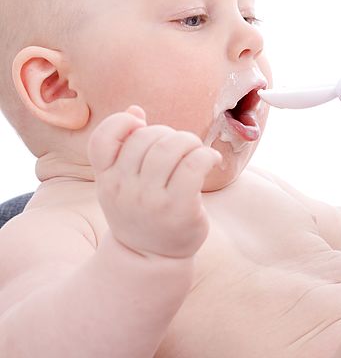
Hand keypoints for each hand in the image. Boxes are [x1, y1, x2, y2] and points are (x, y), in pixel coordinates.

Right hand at [87, 105, 221, 258]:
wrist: (149, 258)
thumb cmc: (139, 210)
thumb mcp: (122, 182)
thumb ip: (125, 146)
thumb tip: (135, 110)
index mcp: (106, 179)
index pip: (102, 139)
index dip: (122, 123)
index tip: (140, 126)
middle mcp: (124, 189)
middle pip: (146, 137)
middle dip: (168, 133)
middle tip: (180, 147)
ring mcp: (151, 201)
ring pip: (171, 147)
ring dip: (189, 141)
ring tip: (196, 151)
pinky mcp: (179, 209)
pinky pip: (194, 165)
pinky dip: (206, 155)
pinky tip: (211, 161)